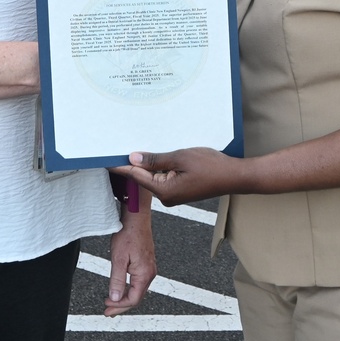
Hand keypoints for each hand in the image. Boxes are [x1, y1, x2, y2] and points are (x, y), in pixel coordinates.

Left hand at [104, 207, 155, 316]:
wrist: (136, 218)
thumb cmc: (128, 235)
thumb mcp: (118, 259)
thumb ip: (117, 280)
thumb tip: (115, 298)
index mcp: (144, 274)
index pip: (133, 299)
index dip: (119, 306)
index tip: (106, 306)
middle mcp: (150, 273)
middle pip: (136, 297)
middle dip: (121, 306)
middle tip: (107, 311)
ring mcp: (149, 268)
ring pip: (138, 290)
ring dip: (124, 298)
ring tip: (111, 302)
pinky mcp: (146, 263)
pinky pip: (138, 282)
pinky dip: (128, 289)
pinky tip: (120, 289)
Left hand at [119, 148, 249, 206]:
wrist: (234, 176)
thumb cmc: (211, 167)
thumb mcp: (180, 157)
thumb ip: (155, 159)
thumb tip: (133, 159)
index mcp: (164, 190)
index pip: (135, 176)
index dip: (120, 166)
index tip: (105, 159)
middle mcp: (166, 196)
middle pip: (143, 176)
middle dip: (135, 161)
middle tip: (122, 144)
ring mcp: (173, 194)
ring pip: (154, 176)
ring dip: (149, 163)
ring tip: (143, 146)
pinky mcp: (180, 189)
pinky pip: (164, 176)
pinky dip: (161, 166)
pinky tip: (160, 154)